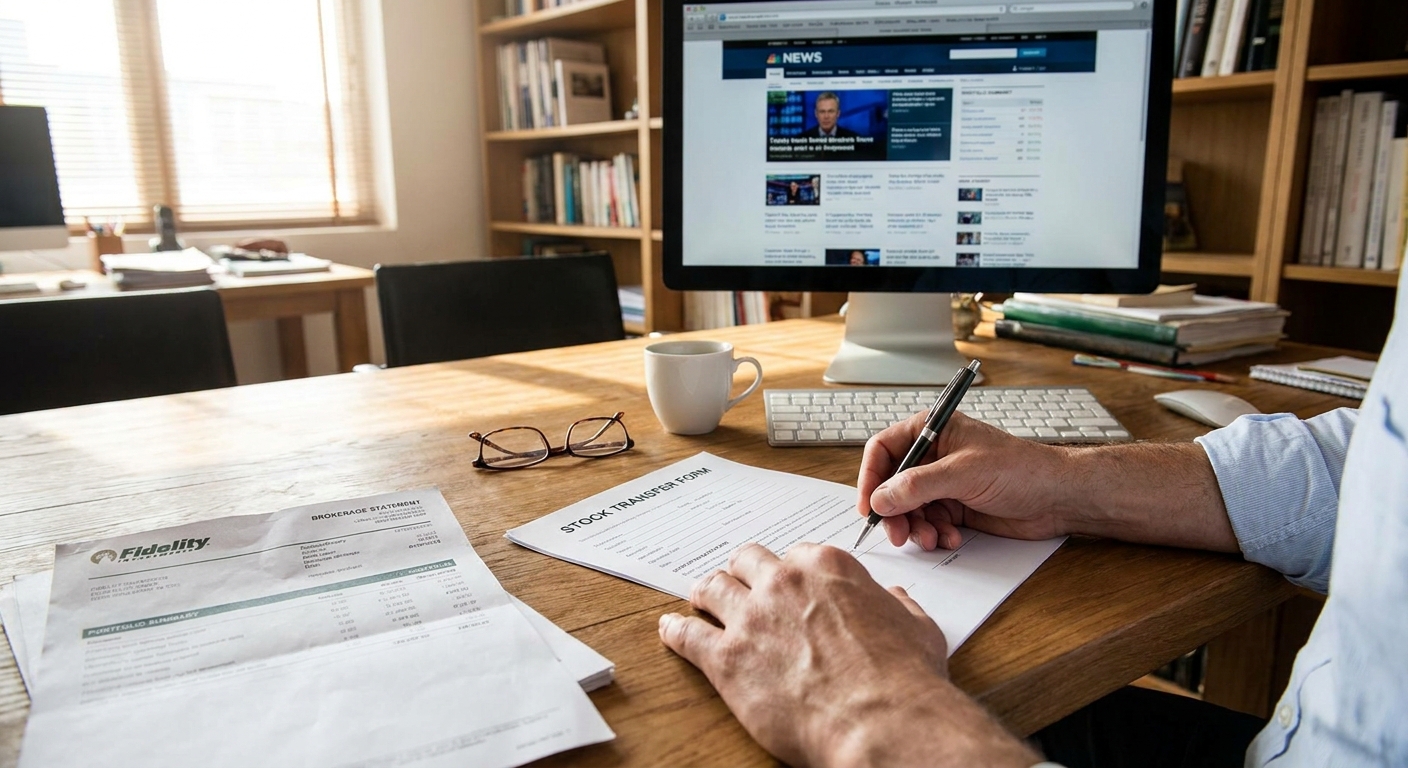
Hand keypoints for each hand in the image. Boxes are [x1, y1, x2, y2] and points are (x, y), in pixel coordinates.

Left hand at [658, 542, 1036, 767]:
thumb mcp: (916, 628)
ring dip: (706, 594)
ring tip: (699, 601)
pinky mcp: (726, 659)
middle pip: (746, 561)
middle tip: (738, 586)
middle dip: (742, 573)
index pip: (794, 555)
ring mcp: (750, 618)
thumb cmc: (904, 680)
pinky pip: (686, 635)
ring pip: (711, 587)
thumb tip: (895, 599)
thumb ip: (898, 606)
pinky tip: (670, 631)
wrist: (882, 722)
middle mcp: (783, 583)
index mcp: (827, 568)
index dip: (788, 572)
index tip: (785, 583)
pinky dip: (675, 631)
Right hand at [858, 412, 1239, 552]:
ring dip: (916, 527)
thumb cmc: (1021, 469)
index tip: (869, 507)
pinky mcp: (955, 507)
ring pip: (908, 508)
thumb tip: (879, 499)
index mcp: (932, 430)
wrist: (1059, 497)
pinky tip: (951, 539)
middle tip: (898, 535)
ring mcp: (943, 482)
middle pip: (892, 484)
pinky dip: (934, 534)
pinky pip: (929, 523)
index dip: (871, 478)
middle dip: (894, 512)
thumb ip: (917, 486)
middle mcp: (933, 455)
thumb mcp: (963, 474)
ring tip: (933, 539)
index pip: (884, 450)